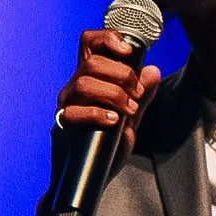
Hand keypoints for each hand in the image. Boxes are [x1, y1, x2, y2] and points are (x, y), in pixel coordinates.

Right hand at [57, 29, 161, 164]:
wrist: (93, 178)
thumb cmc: (107, 146)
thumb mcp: (131, 119)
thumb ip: (142, 96)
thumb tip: (153, 71)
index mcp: (91, 79)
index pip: (90, 44)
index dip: (107, 38)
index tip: (129, 50)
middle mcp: (75, 88)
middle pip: (92, 62)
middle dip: (121, 74)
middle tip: (137, 93)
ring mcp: (67, 105)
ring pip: (84, 83)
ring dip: (113, 93)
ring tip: (129, 110)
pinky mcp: (62, 126)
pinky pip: (75, 112)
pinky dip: (98, 113)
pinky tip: (114, 122)